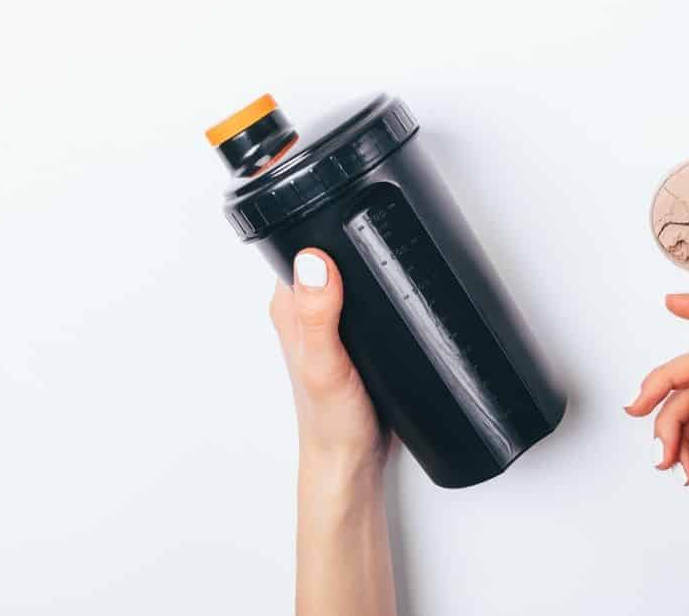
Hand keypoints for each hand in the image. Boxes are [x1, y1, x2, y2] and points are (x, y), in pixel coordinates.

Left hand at [269, 249, 386, 480]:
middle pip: (332, 257)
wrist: (353, 461)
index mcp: (289, 308)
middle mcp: (308, 312)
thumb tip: (314, 262)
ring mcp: (333, 325)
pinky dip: (385, 298)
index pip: (301, 247)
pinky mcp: (357, 340)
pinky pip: (370, 304)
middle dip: (358, 247)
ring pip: (354, 280)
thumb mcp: (323, 364)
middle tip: (385, 248)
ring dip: (375, 272)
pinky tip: (399, 300)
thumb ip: (317, 314)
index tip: (355, 225)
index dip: (326, 229)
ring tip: (395, 269)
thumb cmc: (330, 422)